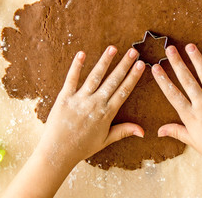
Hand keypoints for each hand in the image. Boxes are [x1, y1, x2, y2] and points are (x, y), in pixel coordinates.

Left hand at [38, 46, 144, 165]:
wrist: (58, 153)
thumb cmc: (82, 147)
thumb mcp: (106, 140)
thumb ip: (124, 131)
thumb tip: (143, 131)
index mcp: (106, 113)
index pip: (124, 91)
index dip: (133, 77)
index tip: (141, 65)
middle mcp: (95, 103)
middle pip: (113, 80)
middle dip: (124, 65)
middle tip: (134, 52)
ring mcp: (80, 99)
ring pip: (95, 76)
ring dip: (104, 61)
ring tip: (113, 48)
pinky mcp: (64, 97)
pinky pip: (71, 79)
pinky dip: (76, 66)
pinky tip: (82, 54)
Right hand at [151, 44, 201, 172]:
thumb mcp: (193, 142)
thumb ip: (176, 132)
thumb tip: (159, 131)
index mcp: (191, 116)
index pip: (173, 95)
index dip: (163, 80)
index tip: (155, 67)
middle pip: (187, 80)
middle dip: (177, 63)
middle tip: (170, 48)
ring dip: (197, 60)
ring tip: (189, 46)